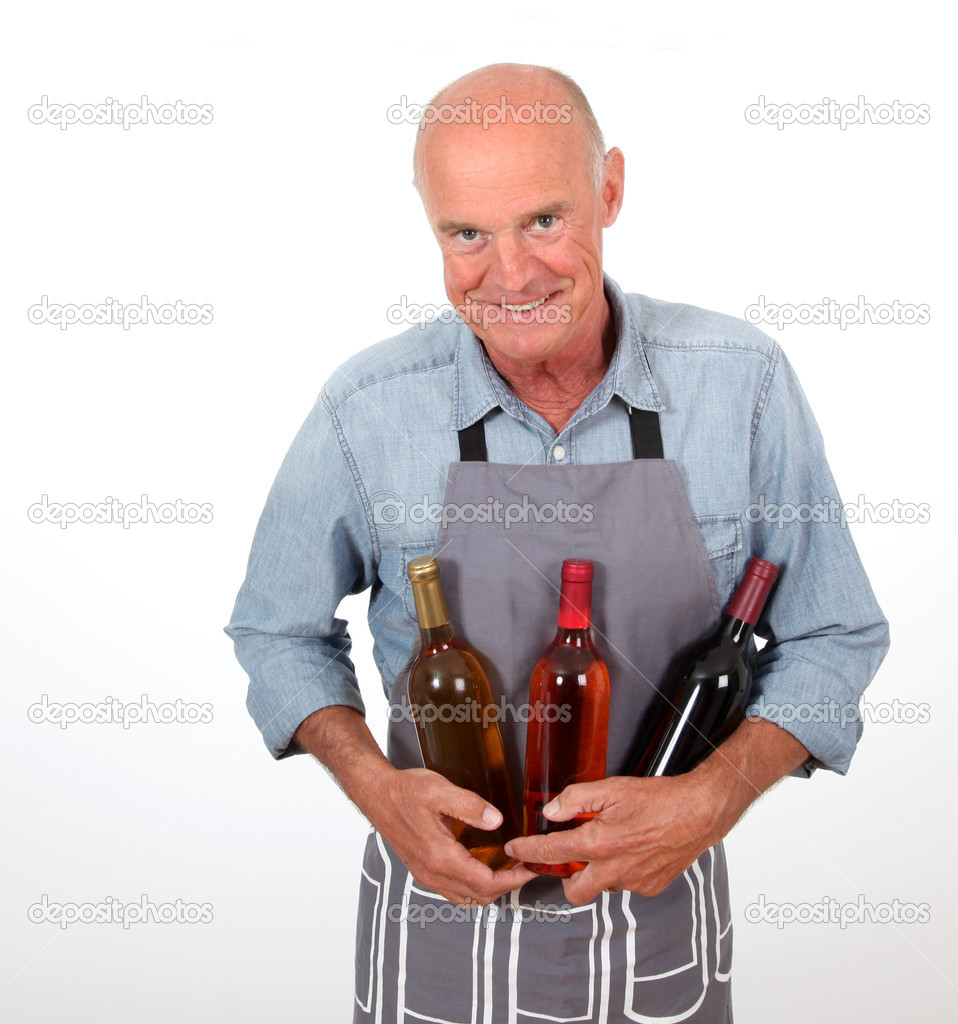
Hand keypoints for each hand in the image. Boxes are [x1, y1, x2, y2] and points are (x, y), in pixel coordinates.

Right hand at [370, 766, 537, 905]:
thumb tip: (496, 821)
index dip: (513, 879)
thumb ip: (470, 806)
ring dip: (490, 888)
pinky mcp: (422, 871)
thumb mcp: (440, 791)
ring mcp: (426, 875)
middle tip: (524, 867)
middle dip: (506, 885)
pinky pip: (453, 891)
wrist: (377, 794)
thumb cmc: (405, 791)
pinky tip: (480, 867)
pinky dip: (472, 886)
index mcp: (441, 857)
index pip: (486, 883)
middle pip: (479, 895)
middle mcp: (433, 873)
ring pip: (466, 897)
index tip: (529, 868)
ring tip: (507, 867)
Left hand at [504, 774, 724, 904]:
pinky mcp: (650, 888)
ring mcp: (633, 882)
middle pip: (573, 891)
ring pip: (602, 886)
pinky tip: (632, 850)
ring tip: (610, 844)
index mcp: (599, 843)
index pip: (551, 853)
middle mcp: (614, 869)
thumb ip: (576, 799)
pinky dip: (622, 871)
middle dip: (563, 878)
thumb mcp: (612, 788)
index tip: (517, 849)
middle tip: (566, 858)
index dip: (528, 851)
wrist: (699, 813)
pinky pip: (626, 885)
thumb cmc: (659, 798)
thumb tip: (551, 811)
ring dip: (597, 871)